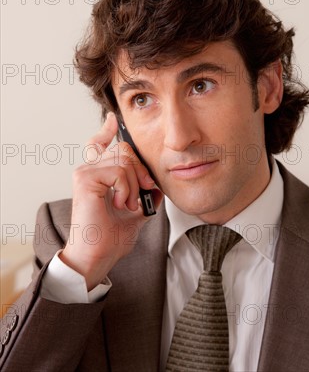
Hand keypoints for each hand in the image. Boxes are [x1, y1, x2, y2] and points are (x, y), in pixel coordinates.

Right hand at [59, 112, 162, 289]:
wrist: (97, 257)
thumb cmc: (110, 238)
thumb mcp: (135, 211)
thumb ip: (143, 194)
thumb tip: (156, 185)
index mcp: (98, 175)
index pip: (100, 144)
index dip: (108, 130)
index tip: (113, 119)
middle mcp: (88, 169)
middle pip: (124, 149)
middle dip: (141, 169)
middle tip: (144, 190)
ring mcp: (85, 172)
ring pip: (124, 159)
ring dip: (135, 184)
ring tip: (128, 205)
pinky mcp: (85, 179)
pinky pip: (118, 171)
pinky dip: (127, 188)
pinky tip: (121, 204)